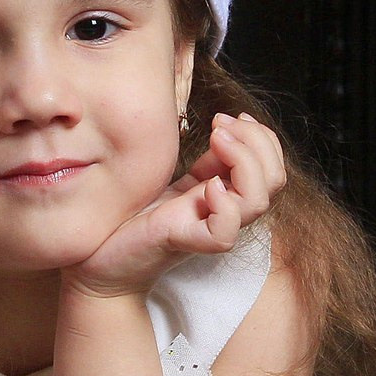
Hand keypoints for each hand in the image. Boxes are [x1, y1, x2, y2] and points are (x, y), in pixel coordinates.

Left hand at [64, 113, 288, 299]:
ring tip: (216, 139)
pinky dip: (224, 205)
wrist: (101, 258)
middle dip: (257, 141)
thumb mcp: (175, 179)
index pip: (271, 167)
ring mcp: (208, 229)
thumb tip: (225, 130)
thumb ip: (206, 162)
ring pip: (258, 202)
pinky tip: (206, 186)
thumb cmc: (134, 217)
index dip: (263, 137)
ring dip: (245, 161)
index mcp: (225, 193)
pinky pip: (225, 232)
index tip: (232, 117)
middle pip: (274, 180)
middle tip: (221, 124)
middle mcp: (224, 210)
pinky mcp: (187, 243)